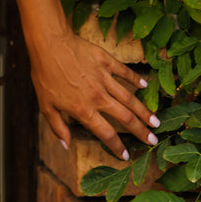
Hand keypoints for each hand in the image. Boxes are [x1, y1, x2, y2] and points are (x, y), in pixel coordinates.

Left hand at [27, 26, 158, 159]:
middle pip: (125, 118)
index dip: (117, 147)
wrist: (49, 45)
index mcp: (84, 110)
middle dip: (141, 131)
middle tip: (154, 140)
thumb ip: (58, 127)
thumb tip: (66, 146)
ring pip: (129, 98)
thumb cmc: (44, 75)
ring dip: (144, 111)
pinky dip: (135, 79)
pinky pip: (124, 72)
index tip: (127, 156)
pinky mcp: (106, 61)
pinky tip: (144, 86)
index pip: (106, 134)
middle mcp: (98, 97)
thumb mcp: (46, 105)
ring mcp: (104, 79)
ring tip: (156, 121)